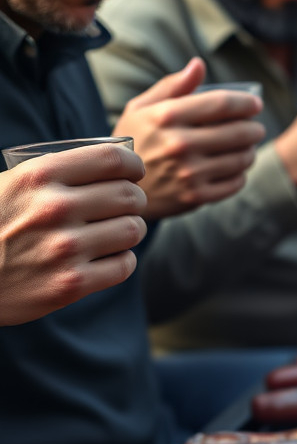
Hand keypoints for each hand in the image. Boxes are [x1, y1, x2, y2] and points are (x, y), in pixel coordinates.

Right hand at [0, 144, 146, 324]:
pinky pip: (124, 265)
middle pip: (129, 195)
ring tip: (118, 231)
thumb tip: (113, 165)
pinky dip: (123, 260)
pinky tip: (109, 257)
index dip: (132, 165)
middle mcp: (55, 209)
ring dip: (132, 230)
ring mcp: (65, 249)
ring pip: (132, 230)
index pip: (111, 159)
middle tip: (128, 206)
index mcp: (39, 176)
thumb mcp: (13, 183)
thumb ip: (57, 174)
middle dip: (136, 200)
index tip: (134, 172)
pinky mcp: (72, 284)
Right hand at [113, 57, 264, 219]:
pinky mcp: (196, 197)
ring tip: (247, 147)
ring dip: (250, 151)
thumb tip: (199, 65)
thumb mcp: (141, 108)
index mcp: (167, 116)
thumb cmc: (133, 141)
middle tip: (256, 129)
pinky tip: (236, 168)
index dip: (245, 103)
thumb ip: (173, 86)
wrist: (118, 187)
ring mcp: (189, 173)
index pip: (221, 104)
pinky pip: (235, 183)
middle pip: (237, 132)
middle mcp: (180, 144)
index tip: (255, 104)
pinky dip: (241, 174)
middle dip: (254, 129)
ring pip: (240, 159)